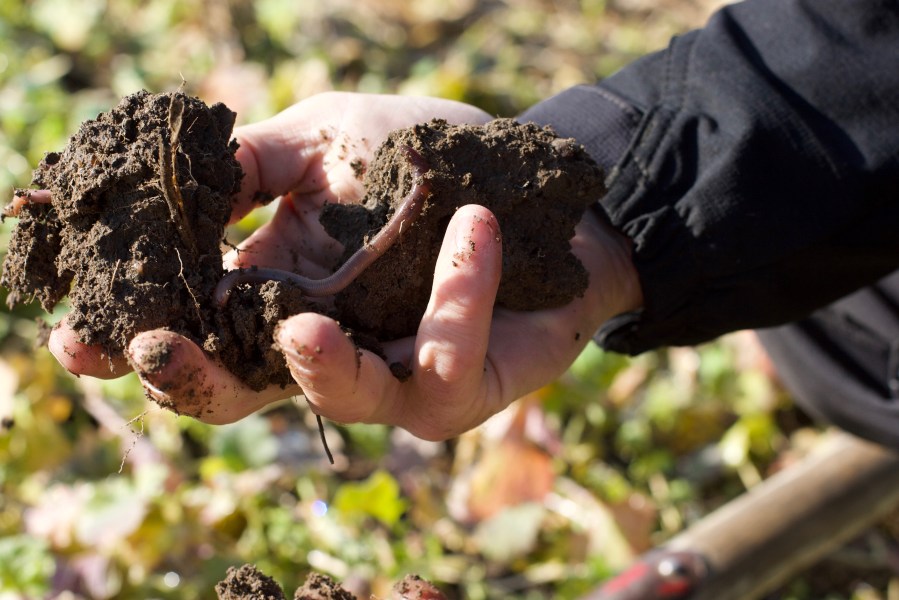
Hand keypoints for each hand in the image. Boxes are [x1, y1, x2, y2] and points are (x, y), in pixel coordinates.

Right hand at [47, 92, 642, 437]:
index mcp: (281, 294)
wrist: (537, 190)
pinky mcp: (459, 385)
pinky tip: (473, 225)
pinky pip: (446, 357)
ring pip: (339, 400)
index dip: (134, 345)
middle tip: (156, 346)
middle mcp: (326, 345)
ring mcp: (392, 375)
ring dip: (316, 366)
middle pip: (241, 393)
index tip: (78, 339)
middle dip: (192, 380)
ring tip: (301, 323)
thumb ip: (266, 159)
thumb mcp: (338, 138)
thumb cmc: (432, 165)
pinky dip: (458, 292)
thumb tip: (192, 176)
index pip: (197, 332)